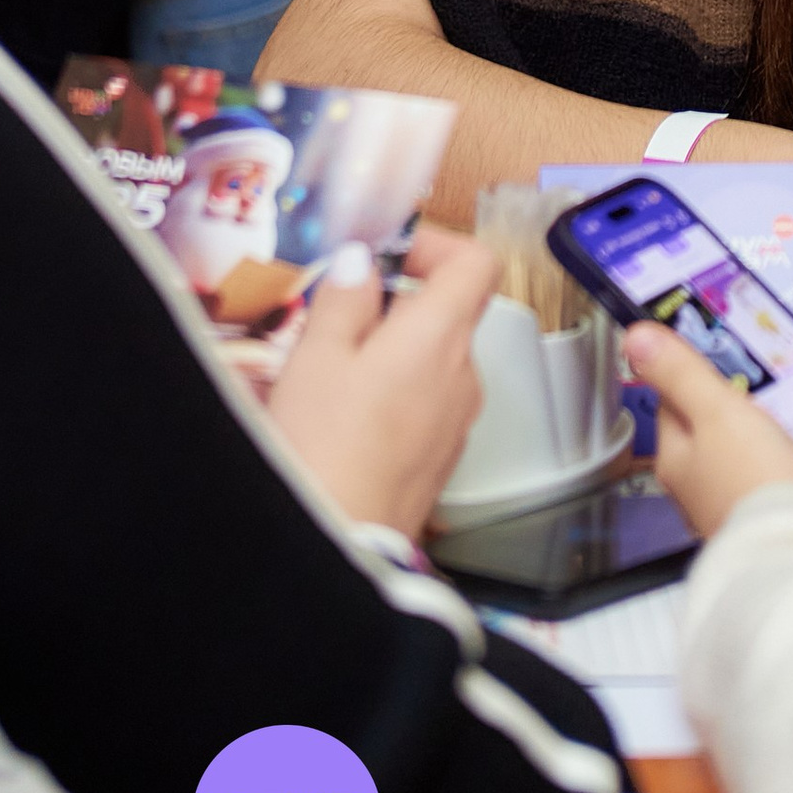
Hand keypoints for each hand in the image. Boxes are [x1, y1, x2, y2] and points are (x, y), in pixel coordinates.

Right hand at [265, 225, 495, 536]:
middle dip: (393, 307)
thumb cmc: (323, 450)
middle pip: (448, 313)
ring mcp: (457, 420)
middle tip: (333, 321)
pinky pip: (424, 405)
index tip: (388, 254)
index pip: (476, 262)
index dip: (434, 246)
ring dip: (388, 354)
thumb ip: (344, 298)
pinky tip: (342, 418)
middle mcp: (464, 374)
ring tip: (327, 374)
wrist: (338, 547)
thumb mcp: (316, 356)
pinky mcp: (440, 459)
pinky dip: (392, 395)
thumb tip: (363, 260)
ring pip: (431, 362)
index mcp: (441, 335)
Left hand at [629, 322, 792, 536]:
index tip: (717, 354)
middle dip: (725, 407)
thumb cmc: (756, 477)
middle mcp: (690, 485)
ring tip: (780, 415)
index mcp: (673, 456)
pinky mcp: (754, 520)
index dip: (691, 373)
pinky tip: (790, 457)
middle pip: (701, 430)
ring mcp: (721, 506)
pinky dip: (768, 464)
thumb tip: (634, 337)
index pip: (669, 401)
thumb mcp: (718, 410)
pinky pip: (755, 479)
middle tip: (758, 382)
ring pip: (730, 455)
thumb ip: (680, 373)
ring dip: (750, 436)